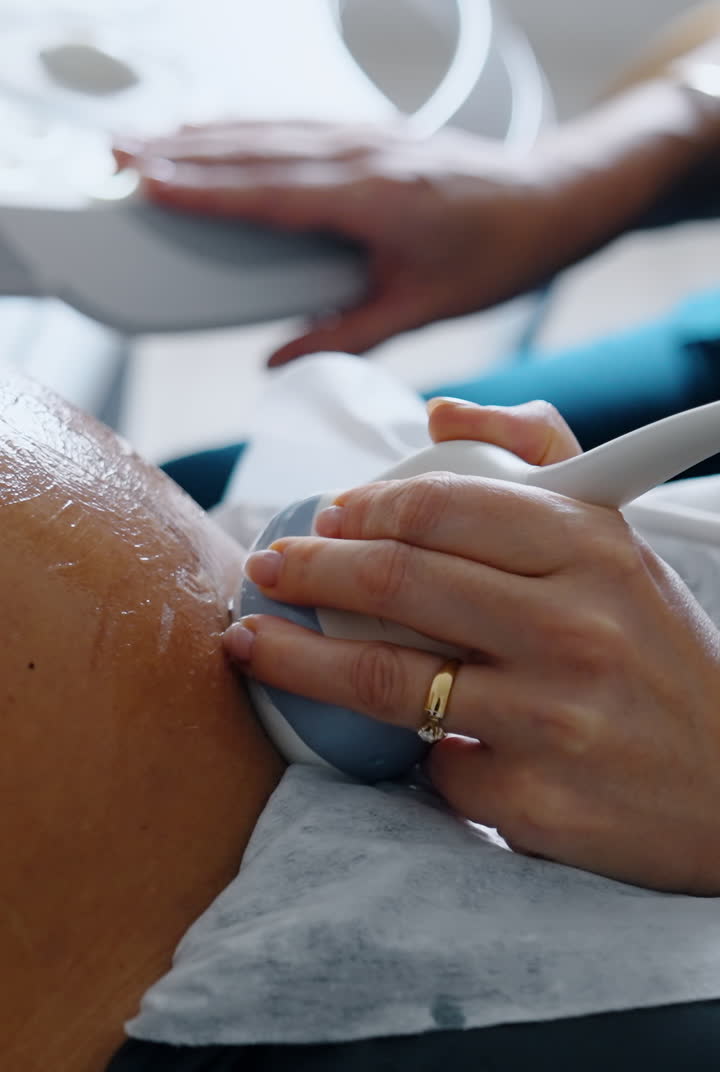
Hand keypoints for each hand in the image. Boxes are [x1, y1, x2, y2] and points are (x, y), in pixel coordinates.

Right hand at [116, 120, 592, 364]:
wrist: (556, 195)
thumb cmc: (501, 251)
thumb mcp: (426, 307)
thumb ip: (348, 333)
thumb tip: (280, 361)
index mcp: (374, 198)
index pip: (270, 193)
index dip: (204, 190)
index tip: (148, 185)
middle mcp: (364, 155)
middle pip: (255, 149)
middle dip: (181, 150)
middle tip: (120, 153)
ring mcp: (368, 135)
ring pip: (271, 129)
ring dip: (206, 132)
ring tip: (149, 137)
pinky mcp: (373, 131)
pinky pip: (296, 124)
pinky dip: (248, 126)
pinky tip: (220, 129)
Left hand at [225, 398, 719, 893]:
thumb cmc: (658, 651)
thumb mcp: (620, 540)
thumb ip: (540, 456)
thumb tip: (439, 412)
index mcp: (592, 547)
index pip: (443, 505)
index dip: (363, 508)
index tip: (323, 516)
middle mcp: (573, 626)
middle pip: (396, 582)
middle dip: (308, 569)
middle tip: (268, 566)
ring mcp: (551, 718)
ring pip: (382, 677)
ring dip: (294, 657)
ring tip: (252, 641)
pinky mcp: (533, 802)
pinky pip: (430, 764)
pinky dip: (405, 749)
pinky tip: (382, 739)